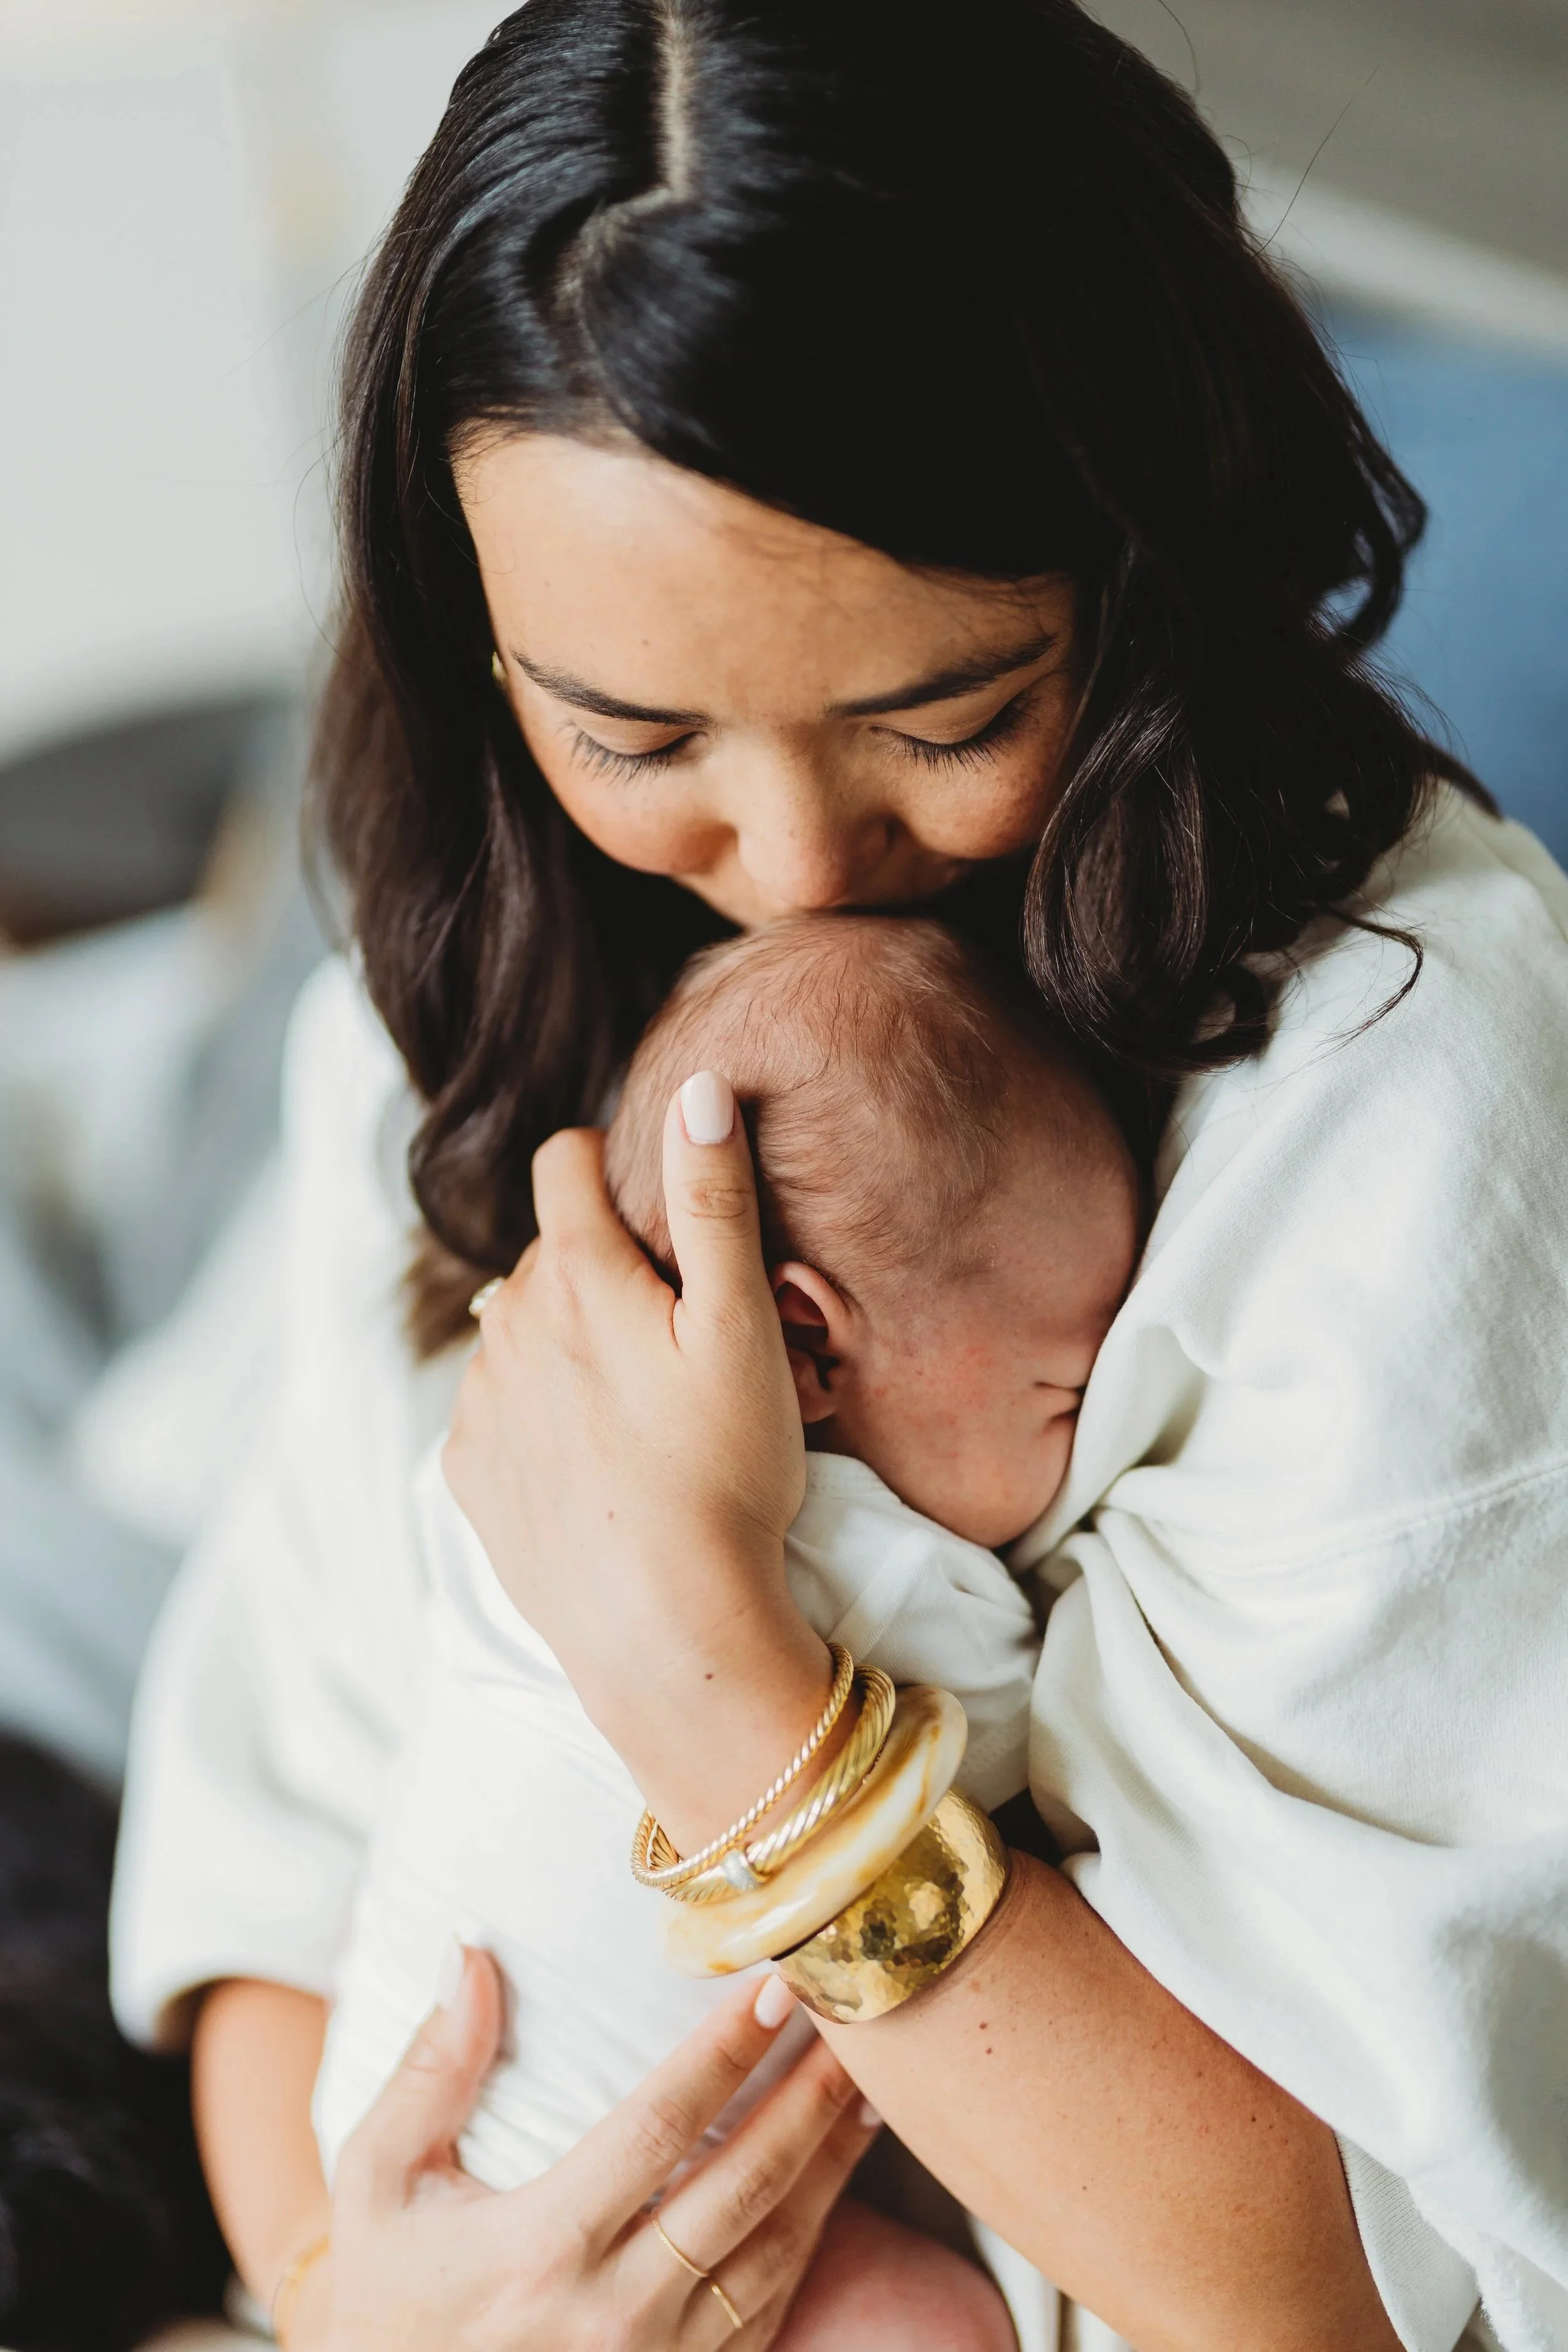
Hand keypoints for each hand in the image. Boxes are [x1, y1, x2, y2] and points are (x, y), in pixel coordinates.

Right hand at [294, 1950, 879, 2349]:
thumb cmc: (389, 2296)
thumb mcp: (378, 2183)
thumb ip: (427, 2070)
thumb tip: (467, 1952)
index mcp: (538, 2251)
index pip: (658, 2129)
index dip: (723, 2053)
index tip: (774, 1984)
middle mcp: (611, 2316)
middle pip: (743, 2187)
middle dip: (808, 2095)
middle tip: (855, 2017)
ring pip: (778, 2255)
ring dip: (832, 2165)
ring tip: (870, 2085)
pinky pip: (770, 2313)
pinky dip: (816, 2240)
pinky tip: (837, 2180)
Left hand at [444, 1073, 830, 1842]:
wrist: (669, 1631)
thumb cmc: (723, 1473)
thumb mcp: (741, 1326)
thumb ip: (714, 1198)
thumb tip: (696, 1086)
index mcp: (575, 1274)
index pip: (566, 1160)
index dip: (615, 1167)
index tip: (664, 1221)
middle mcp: (506, 1324)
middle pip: (551, 1252)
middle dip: (605, 1270)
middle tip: (682, 1342)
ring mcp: (480, 1402)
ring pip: (523, 1330)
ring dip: (570, 1343)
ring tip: (645, 1413)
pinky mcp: (468, 1473)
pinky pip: (502, 1409)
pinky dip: (542, 1416)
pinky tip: (601, 1464)